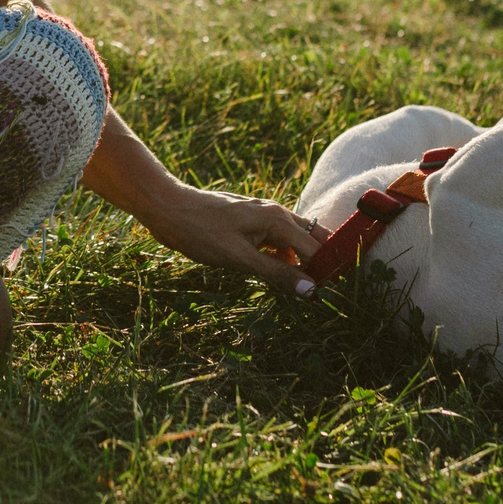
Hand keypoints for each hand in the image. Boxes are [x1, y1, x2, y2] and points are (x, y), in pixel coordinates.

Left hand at [138, 184, 324, 297]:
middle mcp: (277, 213)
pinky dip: (281, 255)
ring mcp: (264, 214)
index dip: (327, 271)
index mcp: (278, 220)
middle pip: (313, 238)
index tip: (333, 294)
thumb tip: (311, 290)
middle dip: (321, 262)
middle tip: (323, 290)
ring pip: (295, 239)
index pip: (317, 249)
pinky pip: (277, 239)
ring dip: (301, 260)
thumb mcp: (240, 258)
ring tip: (302, 287)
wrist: (169, 208)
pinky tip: (273, 271)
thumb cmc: (201, 232)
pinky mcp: (252, 220)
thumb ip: (276, 273)